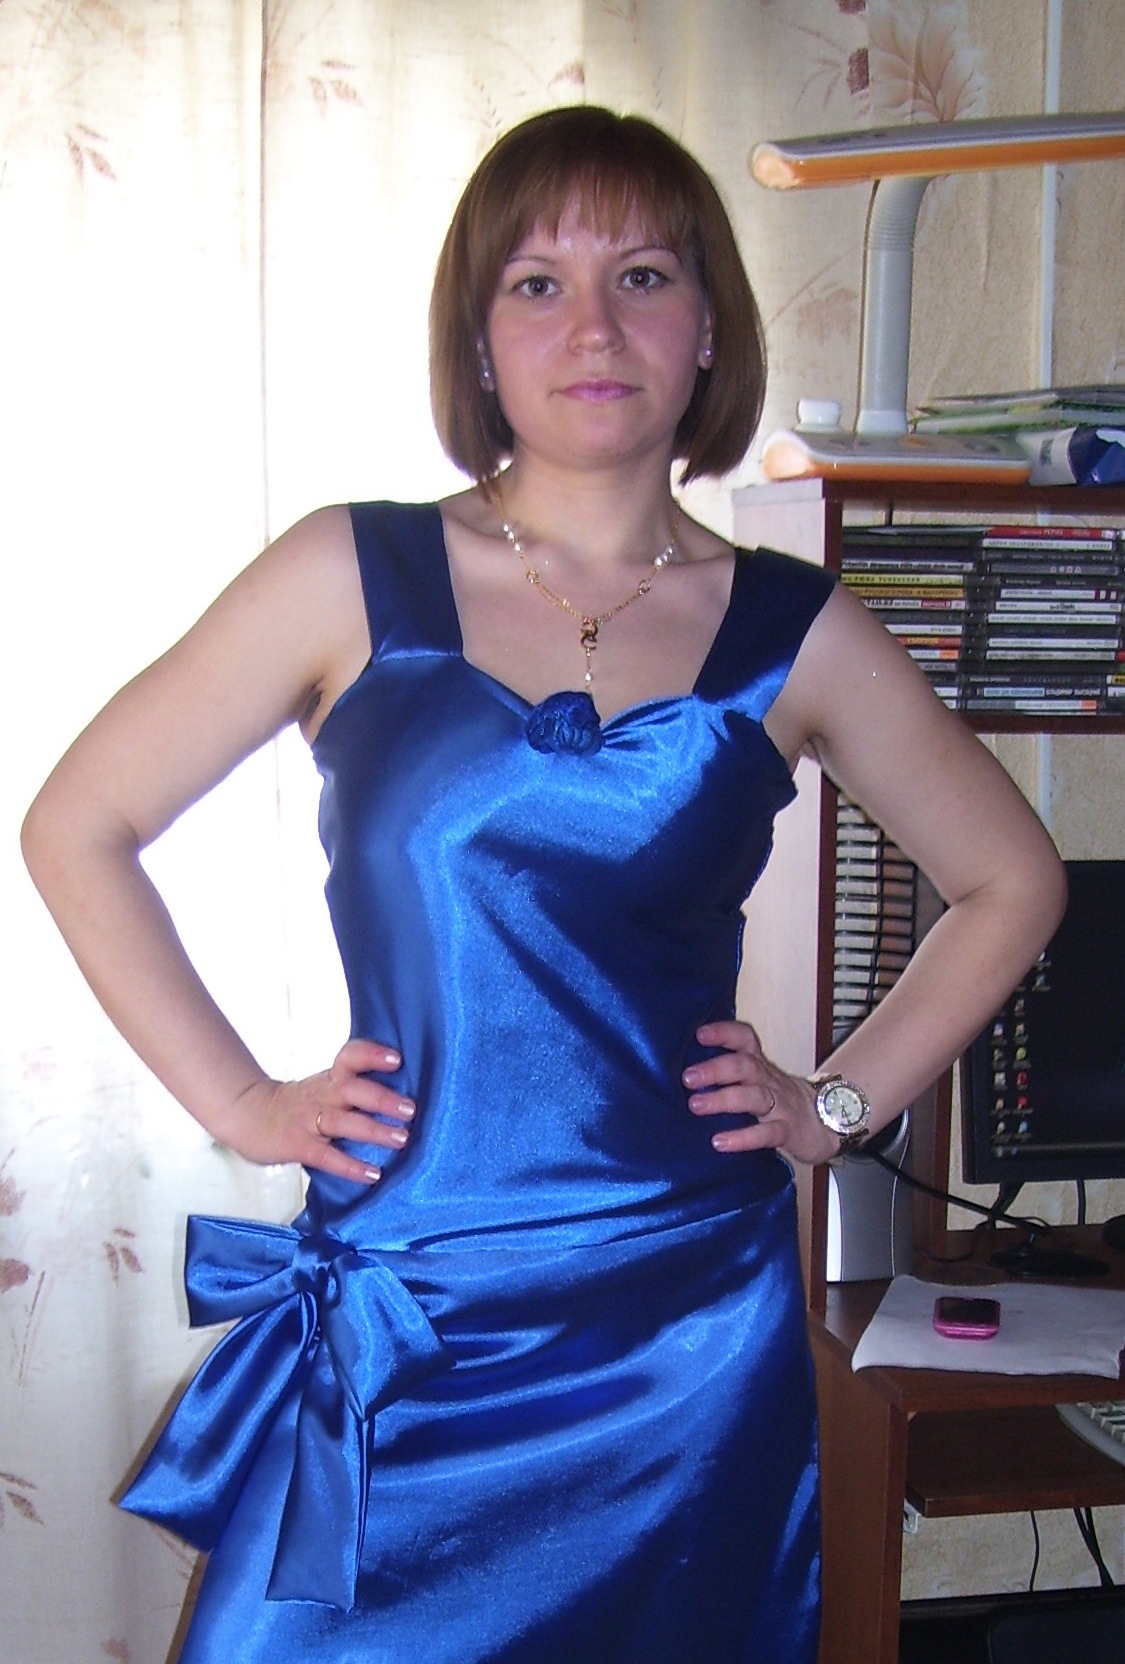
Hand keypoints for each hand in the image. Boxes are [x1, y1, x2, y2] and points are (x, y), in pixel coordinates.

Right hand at [219, 1039, 414, 1184]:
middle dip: (382, 1098)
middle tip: (410, 1109)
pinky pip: (327, 1156)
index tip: (396, 1059)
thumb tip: (400, 1099)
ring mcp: (308, 1120)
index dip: (372, 1055)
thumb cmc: (295, 1103)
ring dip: (373, 1130)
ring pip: (343, 1122)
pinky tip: (373, 1175)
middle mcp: (321, 1095)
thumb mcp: (322, 1087)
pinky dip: (350, 1166)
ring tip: (401, 1139)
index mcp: (328, 1079)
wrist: (246, 1114)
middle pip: (352, 1090)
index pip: (349, 1057)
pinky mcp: (298, 1145)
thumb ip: (352, 1089)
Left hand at [684, 1020, 838, 1167]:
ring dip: (723, 1099)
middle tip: (688, 1078)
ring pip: (754, 1097)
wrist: (828, 1122)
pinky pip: (767, 1133)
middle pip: (745, 1066)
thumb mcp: (759, 1080)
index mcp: (760, 1065)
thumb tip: (681, 1075)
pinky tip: (720, 1142)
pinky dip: (743, 1137)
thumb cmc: (780, 1100)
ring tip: (696, 1106)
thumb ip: (730, 1075)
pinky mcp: (788, 1131)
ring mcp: (781, 1105)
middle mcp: (769, 1080)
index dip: (725, 1032)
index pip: (745, 1039)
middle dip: (715, 1069)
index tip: (700, 1034)